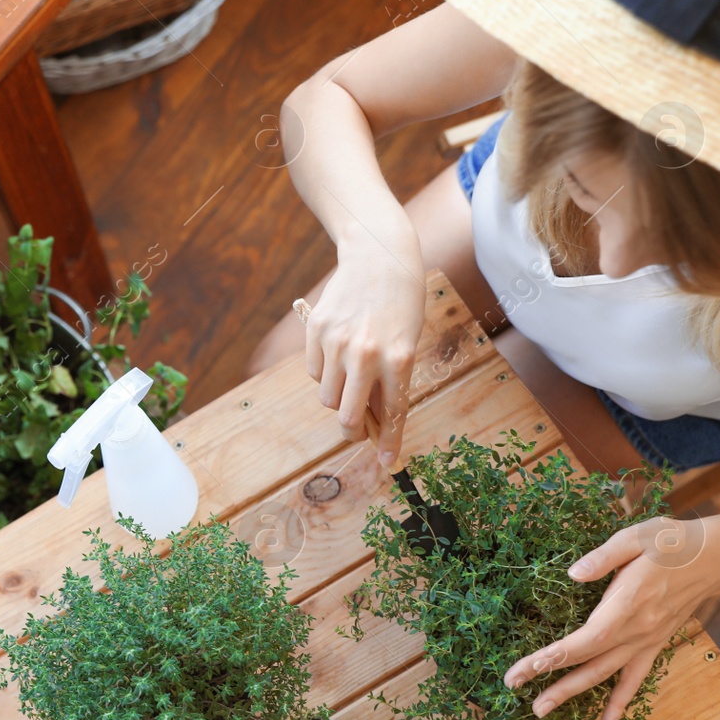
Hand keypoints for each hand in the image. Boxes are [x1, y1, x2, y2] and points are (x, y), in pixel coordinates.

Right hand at [304, 232, 423, 466]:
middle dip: (353, 432)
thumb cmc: (400, 304)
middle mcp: (365, 354)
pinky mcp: (316, 331)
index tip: (388, 462)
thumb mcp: (406, 342)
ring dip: (338, 398)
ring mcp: (337, 342)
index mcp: (398, 358)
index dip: (389, 442)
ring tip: (351, 379)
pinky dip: (324, 374)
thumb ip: (389, 380)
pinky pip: (314, 372)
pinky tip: (337, 355)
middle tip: (357, 433)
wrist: (378, 257)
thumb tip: (370, 420)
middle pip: (348, 416)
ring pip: (327, 396)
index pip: (391, 412)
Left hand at [501, 517, 719, 719]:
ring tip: (540, 711)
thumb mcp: (636, 537)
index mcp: (628, 604)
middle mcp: (637, 630)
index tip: (530, 666)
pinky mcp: (653, 643)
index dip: (559, 655)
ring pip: (606, 676)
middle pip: (590, 663)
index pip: (588, 638)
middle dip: (552, 679)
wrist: (716, 557)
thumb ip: (603, 557)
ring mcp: (646, 641)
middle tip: (516, 690)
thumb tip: (572, 574)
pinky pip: (634, 680)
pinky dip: (620, 704)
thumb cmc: (672, 542)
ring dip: (573, 694)